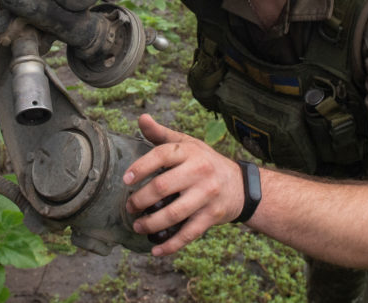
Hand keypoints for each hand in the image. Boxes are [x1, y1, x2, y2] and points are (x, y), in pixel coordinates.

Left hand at [123, 114, 244, 254]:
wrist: (241, 185)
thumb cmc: (205, 161)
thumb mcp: (187, 144)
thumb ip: (161, 134)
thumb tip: (141, 118)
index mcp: (190, 152)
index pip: (161, 155)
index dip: (141, 167)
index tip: (126, 179)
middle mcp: (199, 172)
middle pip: (163, 186)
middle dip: (141, 200)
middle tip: (129, 207)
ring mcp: (206, 196)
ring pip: (174, 213)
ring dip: (151, 223)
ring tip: (137, 226)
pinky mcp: (212, 216)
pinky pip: (189, 233)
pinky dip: (171, 244)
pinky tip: (155, 250)